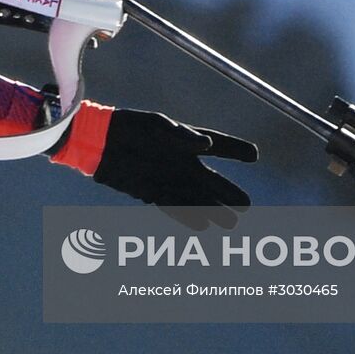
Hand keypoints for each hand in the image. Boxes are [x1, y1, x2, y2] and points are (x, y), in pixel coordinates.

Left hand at [92, 109, 257, 229]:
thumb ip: (181, 135)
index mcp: (186, 140)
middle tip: (247, 205)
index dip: (236, 149)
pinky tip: (202, 227)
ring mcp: (168, 178)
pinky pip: (174, 207)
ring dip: (212, 211)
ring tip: (231, 225)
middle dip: (229, 193)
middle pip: (211, 180)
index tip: (254, 156)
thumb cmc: (130, 127)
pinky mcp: (152, 192)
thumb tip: (207, 144)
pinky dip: (187, 218)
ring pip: (196, 198)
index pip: (219, 145)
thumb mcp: (156, 125)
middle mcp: (181, 161)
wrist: (100, 142)